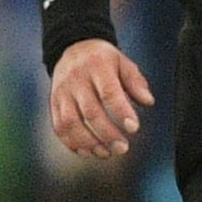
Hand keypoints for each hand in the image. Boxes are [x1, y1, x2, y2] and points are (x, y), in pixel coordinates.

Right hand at [49, 39, 154, 160]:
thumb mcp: (122, 62)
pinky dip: (72, 143)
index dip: (121, 112)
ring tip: (106, 153)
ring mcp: (62, 92)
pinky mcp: (54, 103)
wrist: (73, 48)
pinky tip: (87, 152)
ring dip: (88, 142)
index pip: (109, 92)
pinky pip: (59, 126)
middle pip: (90, 111)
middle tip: (122, 148)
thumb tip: (148, 101)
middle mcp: (77, 79)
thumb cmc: (103, 60)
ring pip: (71, 122)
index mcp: (97, 66)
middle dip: (107, 134)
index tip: (133, 128)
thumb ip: (135, 82)